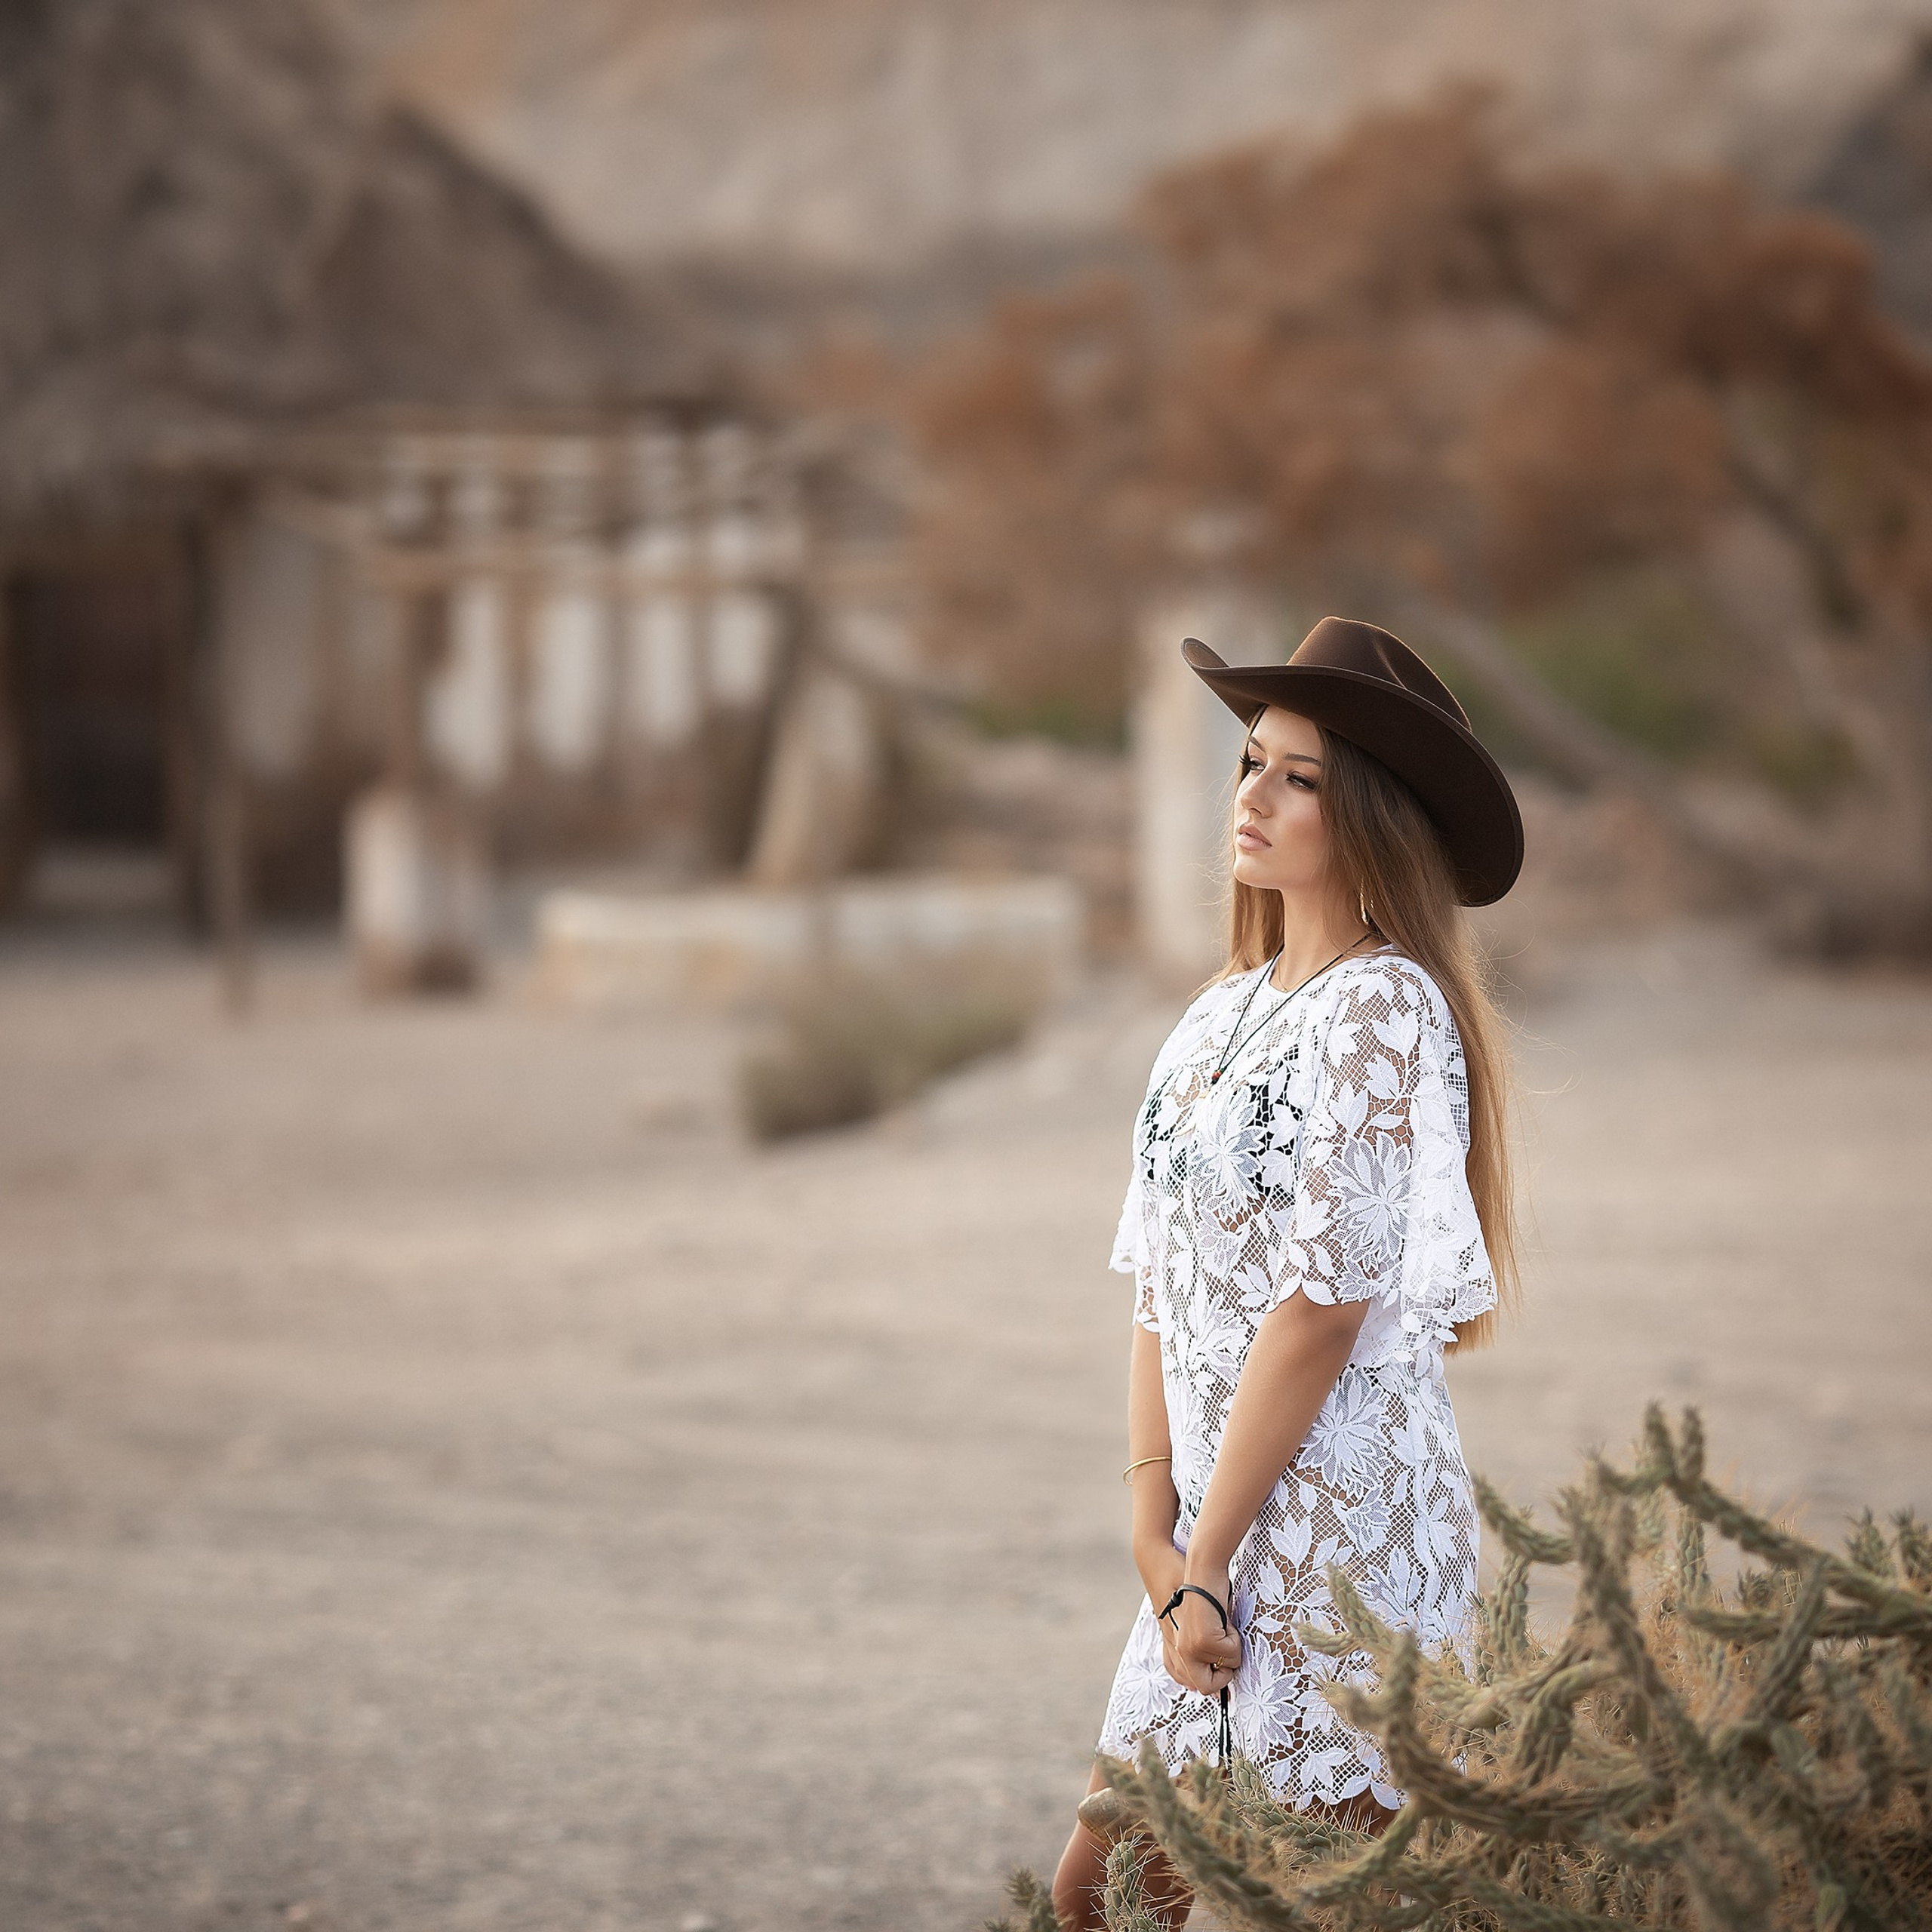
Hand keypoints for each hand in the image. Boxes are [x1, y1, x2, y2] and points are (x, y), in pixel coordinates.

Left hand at [1165, 1566, 1240, 1695]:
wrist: (1200, 1571)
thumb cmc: (1206, 1597)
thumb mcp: (1200, 1628)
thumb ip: (1203, 1652)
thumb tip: (1222, 1677)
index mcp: (1176, 1650)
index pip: (1190, 1685)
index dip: (1212, 1684)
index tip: (1225, 1676)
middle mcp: (1181, 1652)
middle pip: (1207, 1688)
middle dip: (1224, 1673)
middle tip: (1227, 1648)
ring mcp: (1191, 1648)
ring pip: (1227, 1667)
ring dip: (1231, 1649)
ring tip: (1223, 1627)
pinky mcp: (1204, 1639)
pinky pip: (1232, 1653)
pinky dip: (1234, 1637)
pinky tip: (1224, 1620)